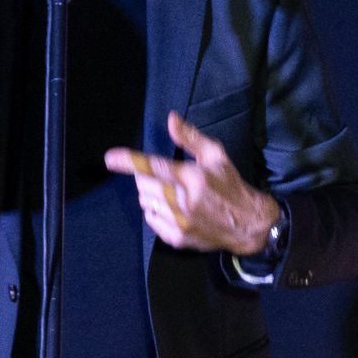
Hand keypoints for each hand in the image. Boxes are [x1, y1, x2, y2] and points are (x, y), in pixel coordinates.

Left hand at [105, 112, 278, 254]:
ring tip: (170, 193)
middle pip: (143, 185)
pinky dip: (155, 212)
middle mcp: (183, 201)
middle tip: (163, 177)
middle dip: (146, 177)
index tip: (110, 158)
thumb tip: (170, 118)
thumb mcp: (215, 155)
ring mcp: (180, 222)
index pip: (153, 166)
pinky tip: (172, 209)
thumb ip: (190, 137)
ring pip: (145, 203)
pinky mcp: (179, 238)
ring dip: (151, 195)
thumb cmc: (230, 185)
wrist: (248, 224)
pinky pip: (151, 221)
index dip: (128, 161)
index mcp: (191, 177)